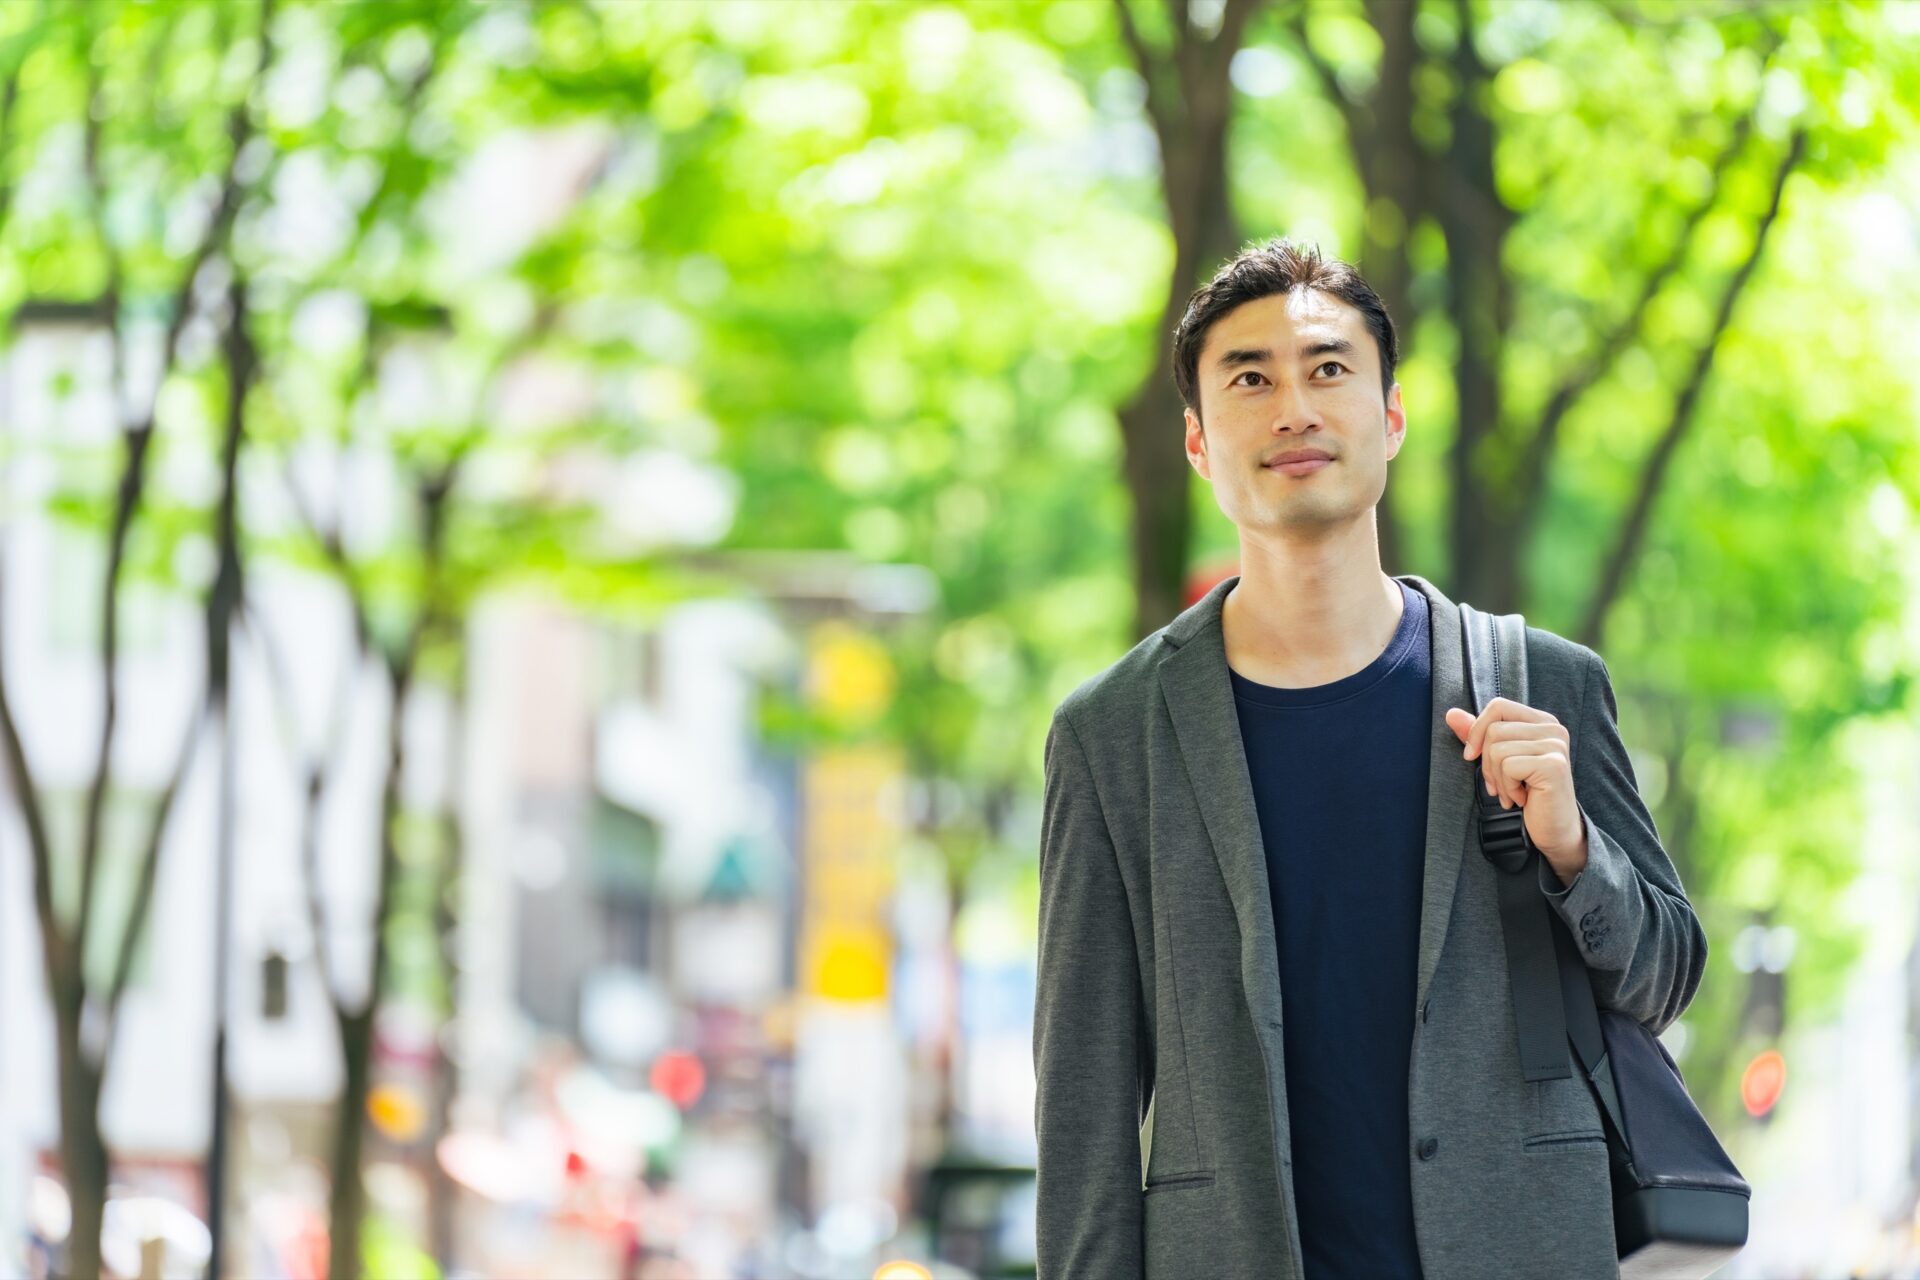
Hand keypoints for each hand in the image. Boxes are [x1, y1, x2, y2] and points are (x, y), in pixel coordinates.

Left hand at [1444, 699, 1587, 884]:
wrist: (1553, 828)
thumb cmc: (1527, 792)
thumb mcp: (1499, 760)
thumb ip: (1479, 735)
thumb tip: (1451, 714)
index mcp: (1541, 721)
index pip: (1498, 706)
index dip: (1477, 729)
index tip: (1472, 756)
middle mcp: (1553, 728)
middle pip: (1494, 729)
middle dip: (1487, 763)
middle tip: (1499, 785)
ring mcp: (1556, 745)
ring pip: (1497, 749)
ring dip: (1498, 779)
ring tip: (1511, 793)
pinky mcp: (1554, 765)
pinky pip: (1508, 767)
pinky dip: (1507, 788)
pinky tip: (1521, 798)